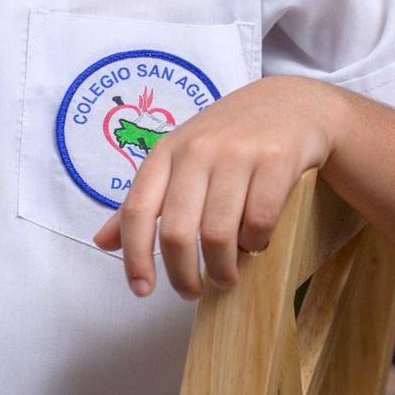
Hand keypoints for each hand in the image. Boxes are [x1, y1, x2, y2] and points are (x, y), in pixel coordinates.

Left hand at [93, 75, 334, 299]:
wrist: (292, 103)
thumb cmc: (230, 137)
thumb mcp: (181, 157)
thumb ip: (145, 199)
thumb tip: (102, 242)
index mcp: (167, 151)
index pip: (136, 210)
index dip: (134, 257)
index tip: (142, 290)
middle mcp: (198, 149)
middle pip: (177, 232)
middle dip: (183, 275)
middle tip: (193, 291)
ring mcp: (237, 153)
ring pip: (218, 233)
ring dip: (223, 269)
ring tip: (227, 276)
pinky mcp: (276, 159)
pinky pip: (260, 221)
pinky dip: (256, 243)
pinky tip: (256, 243)